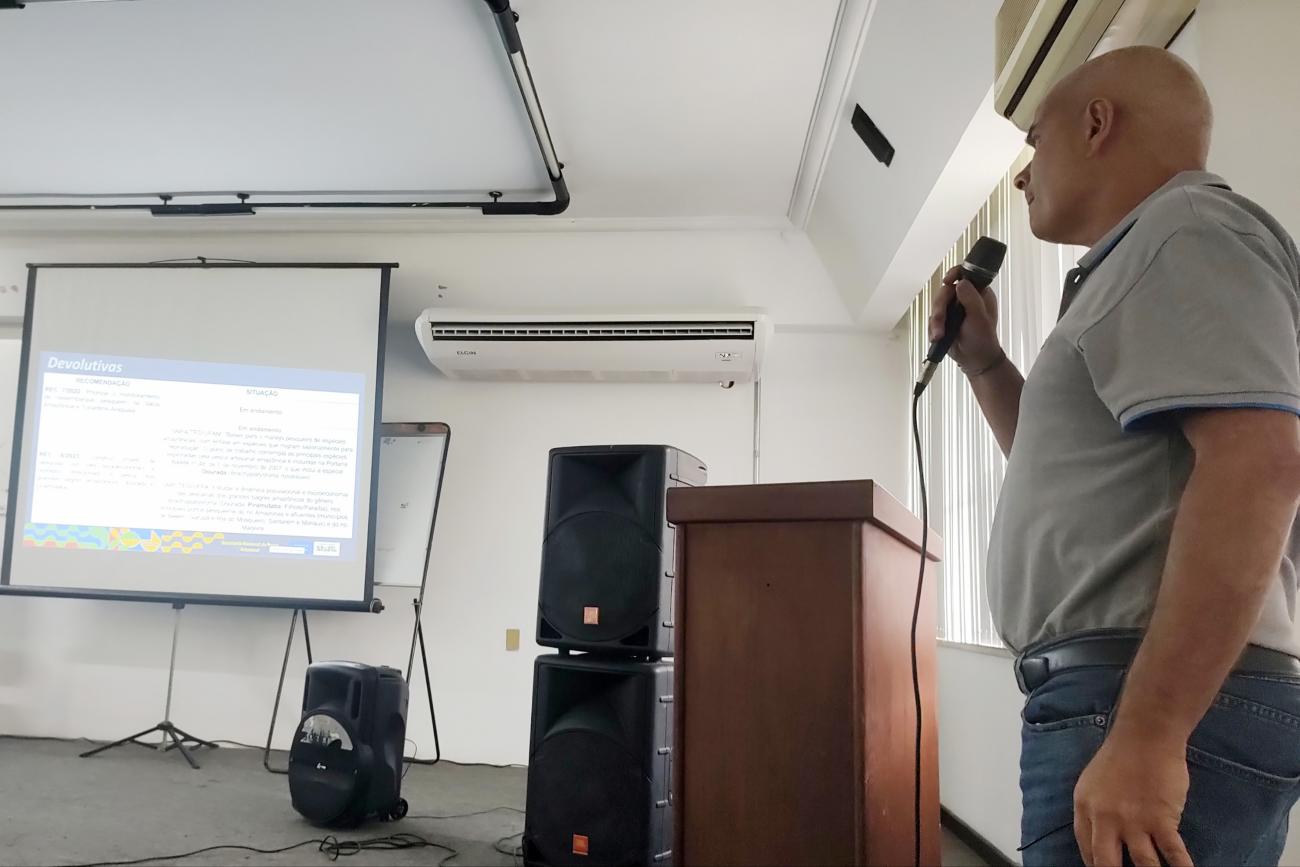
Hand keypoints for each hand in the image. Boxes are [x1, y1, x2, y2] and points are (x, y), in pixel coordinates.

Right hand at [928, 266, 1001, 371]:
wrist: (975, 361)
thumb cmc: (983, 340)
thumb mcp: (980, 318)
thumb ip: (971, 299)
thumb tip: (961, 283)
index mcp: (978, 293)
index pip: (965, 275)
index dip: (954, 274)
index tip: (948, 281)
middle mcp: (964, 298)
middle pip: (945, 292)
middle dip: (940, 309)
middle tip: (940, 322)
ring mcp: (953, 309)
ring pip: (936, 306)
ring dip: (936, 321)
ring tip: (939, 335)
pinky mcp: (945, 320)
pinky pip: (933, 319)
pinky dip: (933, 328)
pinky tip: (938, 337)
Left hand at [1073, 733, 1193, 866]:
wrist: (1146, 737)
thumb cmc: (1121, 755)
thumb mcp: (1092, 783)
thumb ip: (1095, 810)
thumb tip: (1101, 836)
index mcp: (1085, 808)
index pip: (1086, 849)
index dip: (1095, 865)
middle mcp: (1106, 819)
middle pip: (1107, 863)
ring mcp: (1134, 822)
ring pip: (1143, 864)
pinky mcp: (1161, 820)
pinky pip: (1173, 853)